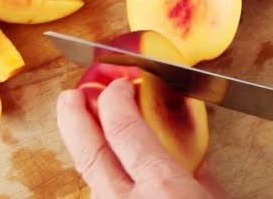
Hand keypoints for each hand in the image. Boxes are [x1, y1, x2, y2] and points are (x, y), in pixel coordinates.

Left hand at [56, 78, 225, 198]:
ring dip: (85, 147)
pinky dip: (100, 176)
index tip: (118, 85)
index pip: (123, 128)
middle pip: (88, 151)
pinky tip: (108, 168)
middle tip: (70, 95)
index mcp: (162, 186)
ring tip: (84, 126)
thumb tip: (195, 158)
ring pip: (88, 175)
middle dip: (74, 118)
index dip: (115, 99)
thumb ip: (202, 178)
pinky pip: (100, 194)